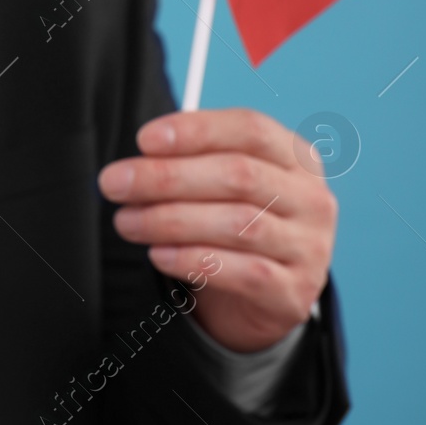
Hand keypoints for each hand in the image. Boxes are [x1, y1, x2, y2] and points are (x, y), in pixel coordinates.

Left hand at [97, 109, 336, 352]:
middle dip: (166, 177)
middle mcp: (311, 198)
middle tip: (114, 183)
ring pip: (237, 224)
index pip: (250, 129)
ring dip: (170, 220)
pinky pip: (242, 271)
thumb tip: (139, 159)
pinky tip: (158, 255)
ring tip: (126, 222)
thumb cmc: (232, 221)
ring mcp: (309, 247)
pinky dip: (192, 260)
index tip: (144, 139)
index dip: (196, 131)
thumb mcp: (221, 184)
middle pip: (238, 175)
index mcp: (295, 157)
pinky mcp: (294, 291)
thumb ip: (191, 162)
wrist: (263, 294)